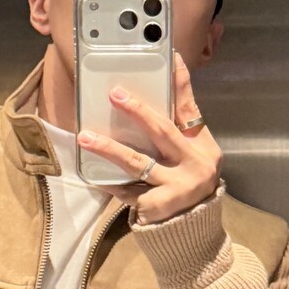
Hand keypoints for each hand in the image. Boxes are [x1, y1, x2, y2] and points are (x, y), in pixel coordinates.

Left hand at [76, 51, 222, 224]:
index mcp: (203, 146)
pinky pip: (127, 190)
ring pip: (138, 162)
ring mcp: (178, 187)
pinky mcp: (159, 207)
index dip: (180, 83)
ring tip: (85, 137)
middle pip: (163, 131)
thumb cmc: (186, 185)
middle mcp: (195, 164)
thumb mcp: (191, 156)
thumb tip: (148, 98)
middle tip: (114, 94)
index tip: (171, 57)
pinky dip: (109, 182)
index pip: (189, 108)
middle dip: (137, 111)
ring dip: (109, 148)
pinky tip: (92, 174)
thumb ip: (177, 131)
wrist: (193, 231)